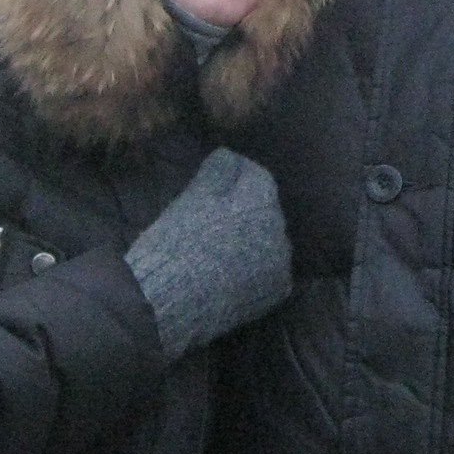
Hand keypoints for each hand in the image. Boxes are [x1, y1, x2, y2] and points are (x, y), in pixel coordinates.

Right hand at [121, 149, 291, 358]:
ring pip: (270, 239)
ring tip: (225, 242)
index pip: (256, 176)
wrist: (174, 297)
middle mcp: (279, 229)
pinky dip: (257, 265)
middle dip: (247, 206)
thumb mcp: (195, 196)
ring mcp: (279, 263)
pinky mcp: (274, 291)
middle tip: (219, 213)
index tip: (219, 178)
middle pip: (266, 208)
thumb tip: (229, 155)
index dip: (236, 174)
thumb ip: (218, 170)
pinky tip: (235, 266)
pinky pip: (270, 269)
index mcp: (262, 200)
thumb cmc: (182, 240)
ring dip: (254, 236)